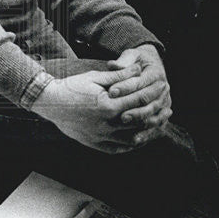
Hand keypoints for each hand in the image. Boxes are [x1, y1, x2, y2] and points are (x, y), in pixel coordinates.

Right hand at [30, 65, 151, 153]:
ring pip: (133, 139)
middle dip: (157, 114)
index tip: (163, 89)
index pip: (139, 101)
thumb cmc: (72, 87)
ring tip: (159, 125)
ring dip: (149, 132)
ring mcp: (101, 137)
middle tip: (168, 110)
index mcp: (108, 106)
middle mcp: (107, 124)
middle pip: (141, 121)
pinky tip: (140, 138)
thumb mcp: (95, 76)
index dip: (154, 94)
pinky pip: (119, 148)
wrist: (50, 102)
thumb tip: (138, 69)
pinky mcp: (96, 144)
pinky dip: (132, 145)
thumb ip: (119, 76)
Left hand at [105, 44, 172, 130]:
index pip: (140, 82)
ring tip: (124, 124)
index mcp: (155, 73)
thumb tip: (113, 65)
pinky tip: (135, 140)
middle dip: (132, 106)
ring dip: (139, 120)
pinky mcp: (163, 114)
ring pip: (154, 114)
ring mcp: (165, 102)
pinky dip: (147, 133)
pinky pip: (157, 126)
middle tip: (117, 113)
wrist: (150, 67)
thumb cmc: (136, 62)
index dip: (125, 87)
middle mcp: (163, 88)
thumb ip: (123, 61)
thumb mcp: (131, 56)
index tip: (110, 92)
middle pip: (148, 99)